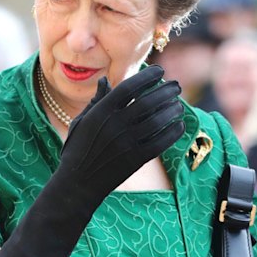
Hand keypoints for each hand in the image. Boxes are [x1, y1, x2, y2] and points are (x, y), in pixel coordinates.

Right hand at [0, 65, 184, 256]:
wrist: (77, 185)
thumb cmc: (77, 151)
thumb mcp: (81, 123)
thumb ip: (97, 101)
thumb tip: (107, 80)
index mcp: (100, 113)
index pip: (129, 87)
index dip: (147, 77)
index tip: (160, 71)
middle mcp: (115, 126)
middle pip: (147, 102)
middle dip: (165, 91)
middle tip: (176, 86)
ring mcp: (126, 143)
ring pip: (157, 121)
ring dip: (171, 110)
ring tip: (178, 104)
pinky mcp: (135, 160)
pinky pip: (160, 142)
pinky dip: (173, 133)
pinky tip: (179, 126)